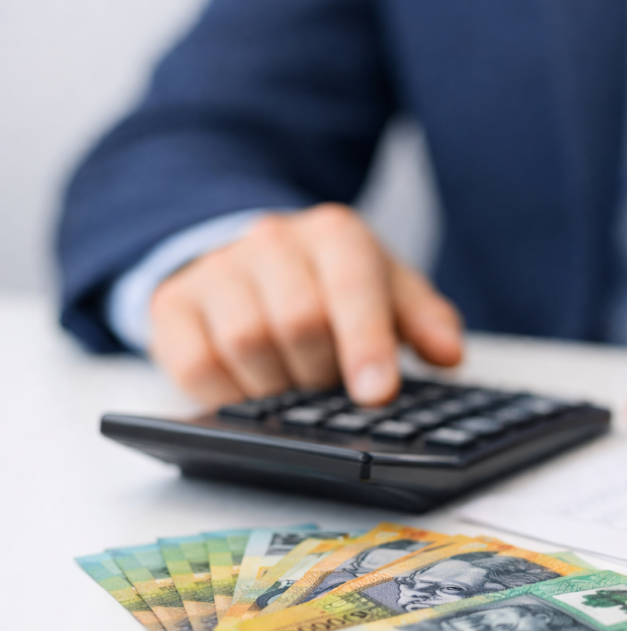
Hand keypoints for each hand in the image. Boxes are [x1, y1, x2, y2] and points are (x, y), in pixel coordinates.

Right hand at [148, 203, 462, 407]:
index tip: (377, 395)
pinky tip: (252, 395)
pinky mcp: (173, 306)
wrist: (253, 261)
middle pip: (299, 320)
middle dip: (323, 371)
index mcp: (336, 234)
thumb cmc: (333, 286)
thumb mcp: (390, 292)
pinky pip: (195, 364)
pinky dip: (228, 394)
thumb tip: (449, 354)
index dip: (366, 344)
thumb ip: (426, 321)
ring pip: (245, 341)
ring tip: (296, 388)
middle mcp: (273, 241)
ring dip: (279, 386)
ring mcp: (217, 270)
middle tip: (333, 388)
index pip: (353, 286)